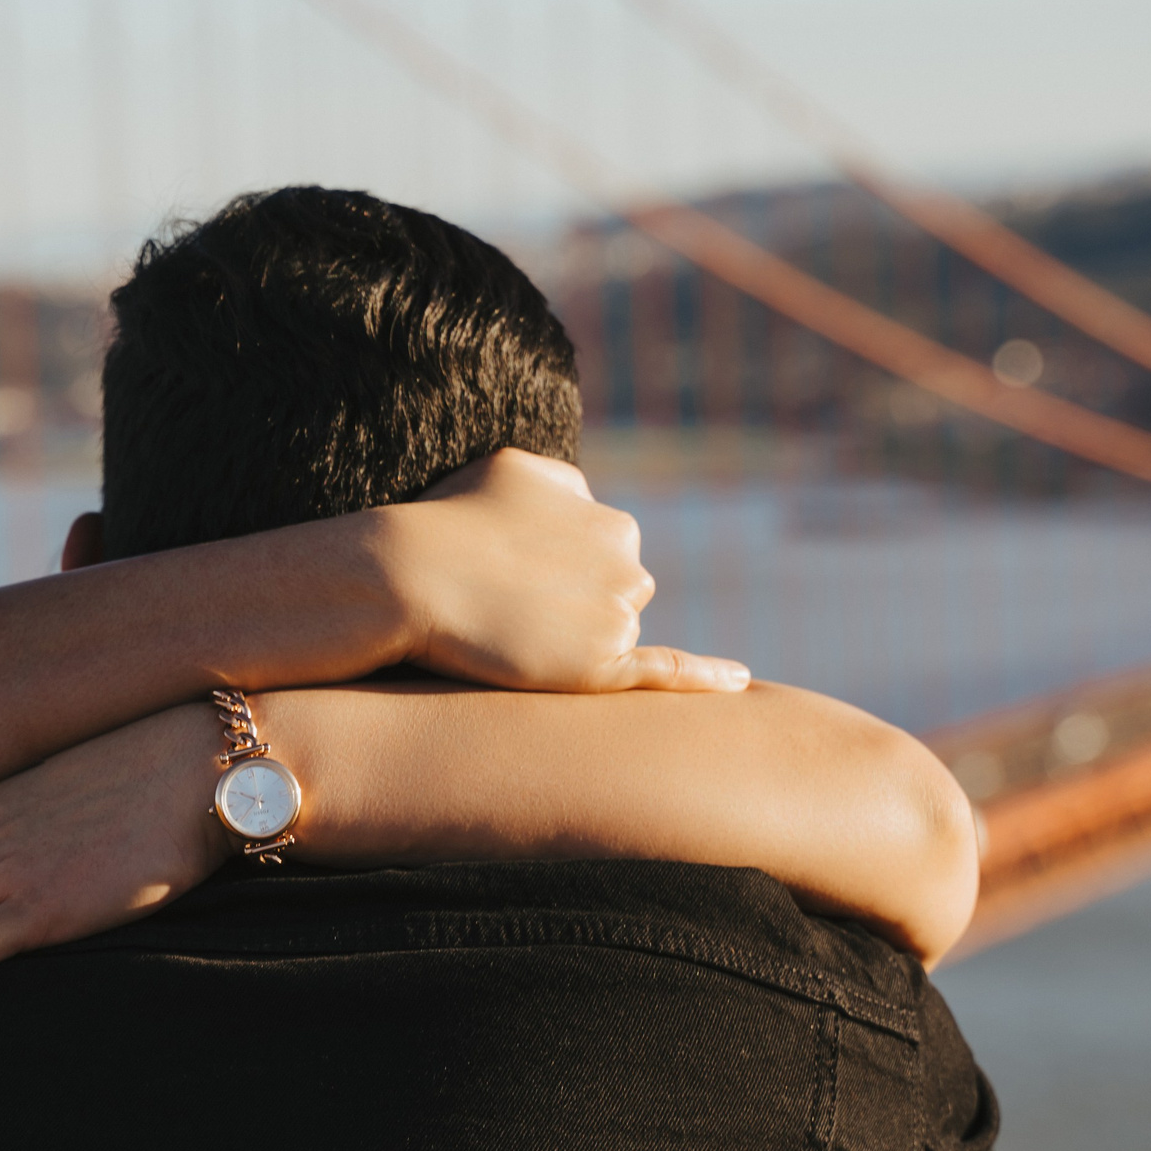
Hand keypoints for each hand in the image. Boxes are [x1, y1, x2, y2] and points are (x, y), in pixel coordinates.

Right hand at [376, 448, 747, 693]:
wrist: (411, 575)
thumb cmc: (449, 521)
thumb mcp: (512, 469)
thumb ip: (564, 484)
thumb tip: (587, 497)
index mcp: (613, 521)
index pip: (608, 558)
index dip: (563, 576)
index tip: (518, 579)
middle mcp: (629, 564)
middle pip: (621, 597)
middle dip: (579, 606)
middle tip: (510, 609)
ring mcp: (618, 618)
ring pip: (616, 636)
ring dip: (577, 640)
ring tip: (511, 633)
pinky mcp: (600, 667)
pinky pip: (667, 672)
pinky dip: (707, 677)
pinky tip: (739, 681)